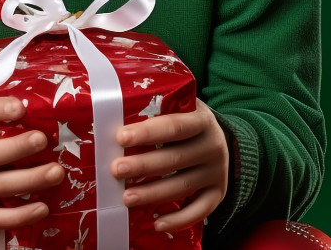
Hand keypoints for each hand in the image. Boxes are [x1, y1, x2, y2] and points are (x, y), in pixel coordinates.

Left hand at [111, 99, 227, 231]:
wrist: (219, 135)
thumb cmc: (185, 119)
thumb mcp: (179, 106)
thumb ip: (155, 106)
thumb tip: (111, 108)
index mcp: (201, 119)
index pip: (173, 126)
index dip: (147, 132)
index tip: (120, 138)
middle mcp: (213, 146)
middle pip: (175, 158)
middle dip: (143, 165)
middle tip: (115, 169)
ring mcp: (217, 171)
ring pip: (183, 185)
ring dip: (153, 193)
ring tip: (126, 198)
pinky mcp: (218, 192)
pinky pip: (201, 210)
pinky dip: (180, 219)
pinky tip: (158, 223)